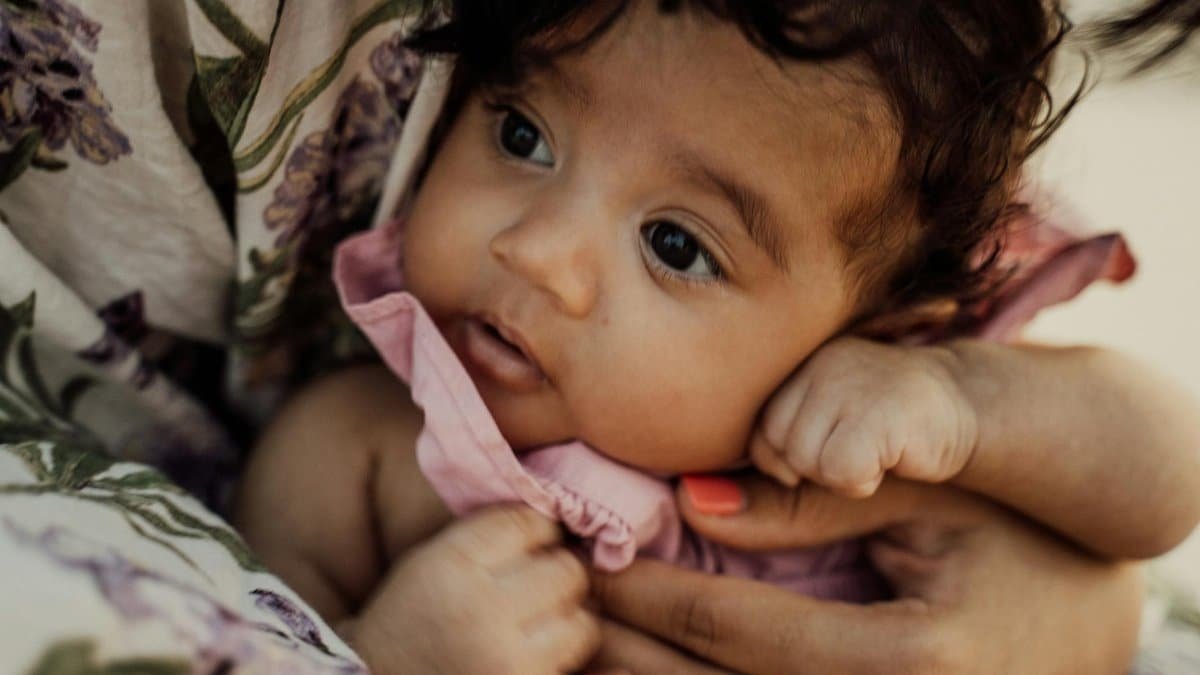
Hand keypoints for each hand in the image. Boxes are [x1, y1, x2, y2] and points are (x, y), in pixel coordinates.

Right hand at [344, 505, 599, 674]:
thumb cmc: (407, 619)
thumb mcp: (429, 561)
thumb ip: (486, 537)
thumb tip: (553, 516)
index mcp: (453, 565)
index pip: (527, 523)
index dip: (540, 527)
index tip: (537, 538)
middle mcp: (483, 609)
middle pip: (565, 570)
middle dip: (560, 572)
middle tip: (543, 582)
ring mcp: (507, 659)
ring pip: (582, 620)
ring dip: (568, 618)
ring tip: (541, 621)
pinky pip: (573, 662)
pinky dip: (561, 655)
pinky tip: (535, 650)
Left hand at [589, 476, 1142, 673]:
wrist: (1087, 608)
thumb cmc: (1012, 531)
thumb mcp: (924, 495)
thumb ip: (810, 499)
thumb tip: (693, 502)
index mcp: (912, 665)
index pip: (738, 634)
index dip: (651, 598)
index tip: (588, 563)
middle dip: (626, 656)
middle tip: (556, 615)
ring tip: (582, 651)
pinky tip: (650, 671)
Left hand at [750, 336, 977, 496]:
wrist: (971, 409)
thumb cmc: (888, 440)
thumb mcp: (818, 463)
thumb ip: (761, 491)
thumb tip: (690, 504)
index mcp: (790, 365)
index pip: (752, 436)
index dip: (787, 465)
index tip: (818, 448)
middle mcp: (812, 359)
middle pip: (771, 448)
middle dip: (810, 470)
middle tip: (858, 448)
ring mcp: (846, 375)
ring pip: (800, 459)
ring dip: (837, 475)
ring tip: (875, 449)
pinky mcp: (881, 403)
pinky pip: (839, 469)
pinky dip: (863, 480)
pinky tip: (893, 460)